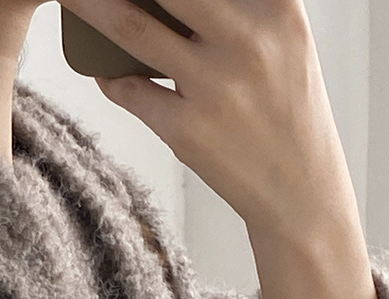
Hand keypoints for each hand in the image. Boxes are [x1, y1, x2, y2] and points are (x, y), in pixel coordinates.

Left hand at [63, 0, 360, 236]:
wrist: (299, 191)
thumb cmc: (283, 108)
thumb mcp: (281, 43)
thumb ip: (237, 11)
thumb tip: (161, 5)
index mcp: (278, 9)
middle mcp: (248, 40)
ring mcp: (215, 86)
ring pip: (130, 28)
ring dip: (90, 6)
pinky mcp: (187, 129)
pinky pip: (129, 90)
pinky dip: (110, 77)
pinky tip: (104, 70)